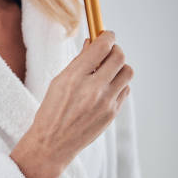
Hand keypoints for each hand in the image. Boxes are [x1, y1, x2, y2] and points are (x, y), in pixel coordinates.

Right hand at [11, 30, 133, 177]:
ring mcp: (105, 102)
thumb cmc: (51, 112)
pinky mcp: (112, 113)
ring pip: (127, 72)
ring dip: (119, 67)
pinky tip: (105, 88)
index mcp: (74, 77)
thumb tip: (92, 43)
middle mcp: (92, 88)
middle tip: (107, 52)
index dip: (107, 36)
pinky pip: (125, 89)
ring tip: (107, 71)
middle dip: (114, 50)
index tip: (106, 35)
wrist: (52, 143)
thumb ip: (78, 62)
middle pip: (119, 57)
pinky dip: (118, 84)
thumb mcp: (58, 83)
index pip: (102, 47)